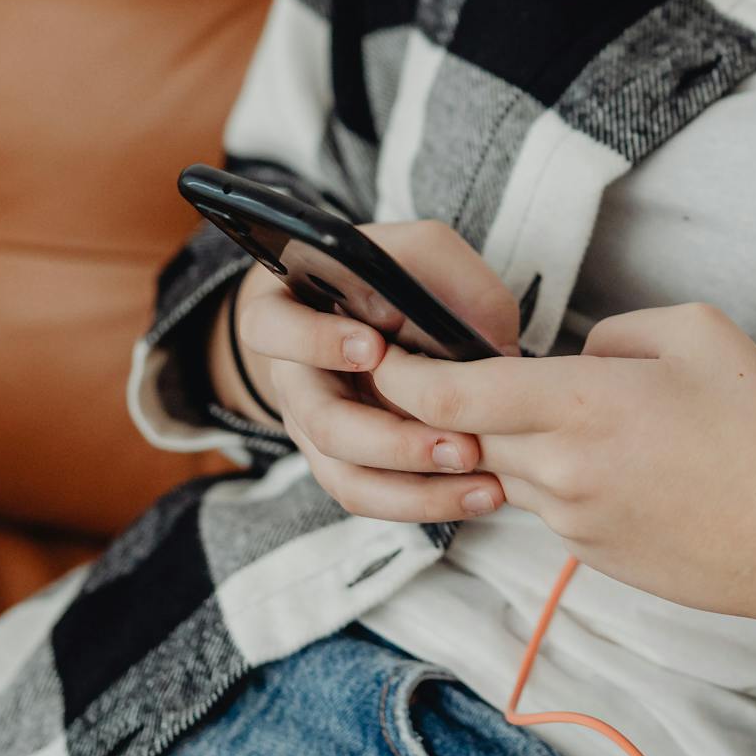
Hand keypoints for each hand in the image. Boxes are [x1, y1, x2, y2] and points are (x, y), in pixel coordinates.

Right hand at [224, 221, 522, 522]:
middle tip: (457, 445)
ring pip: (346, 476)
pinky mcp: (344, 465)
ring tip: (480, 483)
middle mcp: (294, 379)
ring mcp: (315, 429)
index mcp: (289, 312)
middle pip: (320, 423)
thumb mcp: (423, 254)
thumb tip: (484, 343)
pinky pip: (372, 497)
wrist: (385, 321)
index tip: (373, 348)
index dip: (316, 341)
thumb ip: (448, 278)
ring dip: (414, 488)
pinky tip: (478, 495)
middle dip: (391, 440)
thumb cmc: (400, 278)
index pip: (271, 327)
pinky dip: (423, 502)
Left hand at [370, 303, 755, 643]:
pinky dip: (554, 478)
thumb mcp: (698, 332)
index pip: (451, 395)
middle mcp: (562, 468)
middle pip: (460, 438)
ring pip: (503, 472)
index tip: (382, 354)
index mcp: (581, 404)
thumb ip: (615, 332)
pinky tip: (612, 463)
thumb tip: (577, 356)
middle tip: (429, 374)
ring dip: (506, 444)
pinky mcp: (591, 555)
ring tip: (558, 416)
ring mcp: (573, 520)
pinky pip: (546, 506)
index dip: (402, 375)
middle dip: (438, 410)